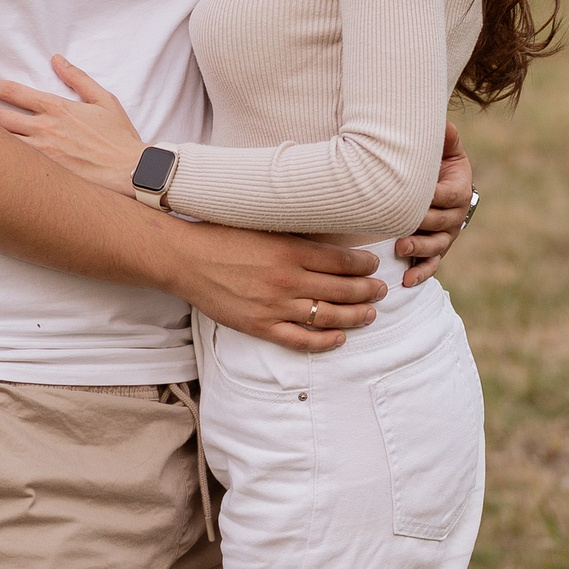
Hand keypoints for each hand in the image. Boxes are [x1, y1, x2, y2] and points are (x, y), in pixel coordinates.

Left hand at [0, 56, 146, 193]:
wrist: (133, 174)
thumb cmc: (120, 138)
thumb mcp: (104, 100)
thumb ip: (78, 78)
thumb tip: (56, 59)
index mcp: (56, 108)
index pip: (12, 92)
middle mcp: (44, 129)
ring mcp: (41, 154)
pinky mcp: (44, 176)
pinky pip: (11, 168)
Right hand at [170, 219, 388, 351]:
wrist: (186, 259)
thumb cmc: (223, 237)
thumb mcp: (264, 227)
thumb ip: (296, 238)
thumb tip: (329, 243)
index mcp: (290, 250)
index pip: (342, 260)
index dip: (364, 264)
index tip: (374, 264)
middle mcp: (287, 280)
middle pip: (341, 289)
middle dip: (367, 290)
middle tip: (381, 290)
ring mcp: (274, 306)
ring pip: (327, 316)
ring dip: (354, 316)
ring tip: (370, 313)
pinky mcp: (260, 326)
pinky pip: (300, 340)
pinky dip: (324, 341)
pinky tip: (340, 338)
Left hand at [395, 122, 475, 286]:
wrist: (439, 184)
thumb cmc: (438, 163)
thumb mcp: (445, 149)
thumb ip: (446, 138)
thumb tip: (445, 124)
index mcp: (460, 191)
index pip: (450, 196)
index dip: (435, 197)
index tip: (420, 196)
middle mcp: (455, 216)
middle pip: (441, 224)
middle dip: (421, 226)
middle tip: (402, 227)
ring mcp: (445, 235)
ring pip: (436, 247)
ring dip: (419, 250)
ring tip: (400, 250)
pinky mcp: (436, 250)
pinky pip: (432, 265)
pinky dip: (421, 273)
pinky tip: (407, 281)